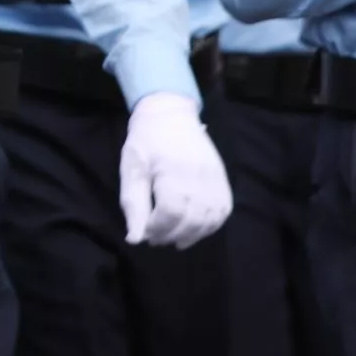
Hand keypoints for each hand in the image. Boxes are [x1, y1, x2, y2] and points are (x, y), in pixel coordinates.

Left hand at [119, 92, 231, 248]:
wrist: (171, 116)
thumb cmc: (146, 142)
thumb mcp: (132, 169)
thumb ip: (134, 204)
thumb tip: (136, 239)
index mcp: (173, 171)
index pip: (171, 212)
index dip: (158, 228)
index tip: (145, 232)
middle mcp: (199, 176)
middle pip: (192, 220)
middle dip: (171, 235)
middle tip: (155, 238)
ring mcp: (215, 178)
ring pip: (210, 219)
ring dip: (192, 235)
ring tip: (174, 238)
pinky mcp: (223, 180)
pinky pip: (223, 211)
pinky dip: (210, 226)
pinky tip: (194, 229)